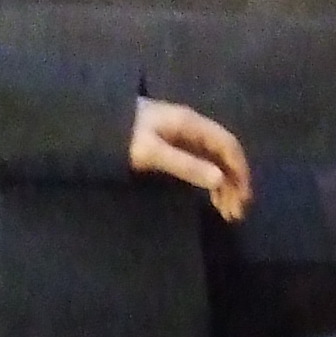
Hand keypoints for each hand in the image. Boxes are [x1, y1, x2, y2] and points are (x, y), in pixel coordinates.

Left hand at [130, 98, 252, 220]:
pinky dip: (209, 181)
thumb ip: (185, 164)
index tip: (243, 198)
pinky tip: (211, 198)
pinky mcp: (171, 145)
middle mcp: (191, 128)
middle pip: (223, 154)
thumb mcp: (152, 153)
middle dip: (233, 182)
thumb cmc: (122, 136)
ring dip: (223, 185)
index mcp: (191, 124)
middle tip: (235, 214)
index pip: (228, 145)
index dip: (239, 171)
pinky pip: (200, 163)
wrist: (92, 123)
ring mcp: (182, 136)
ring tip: (226, 212)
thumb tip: (219, 179)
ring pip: (213, 160)